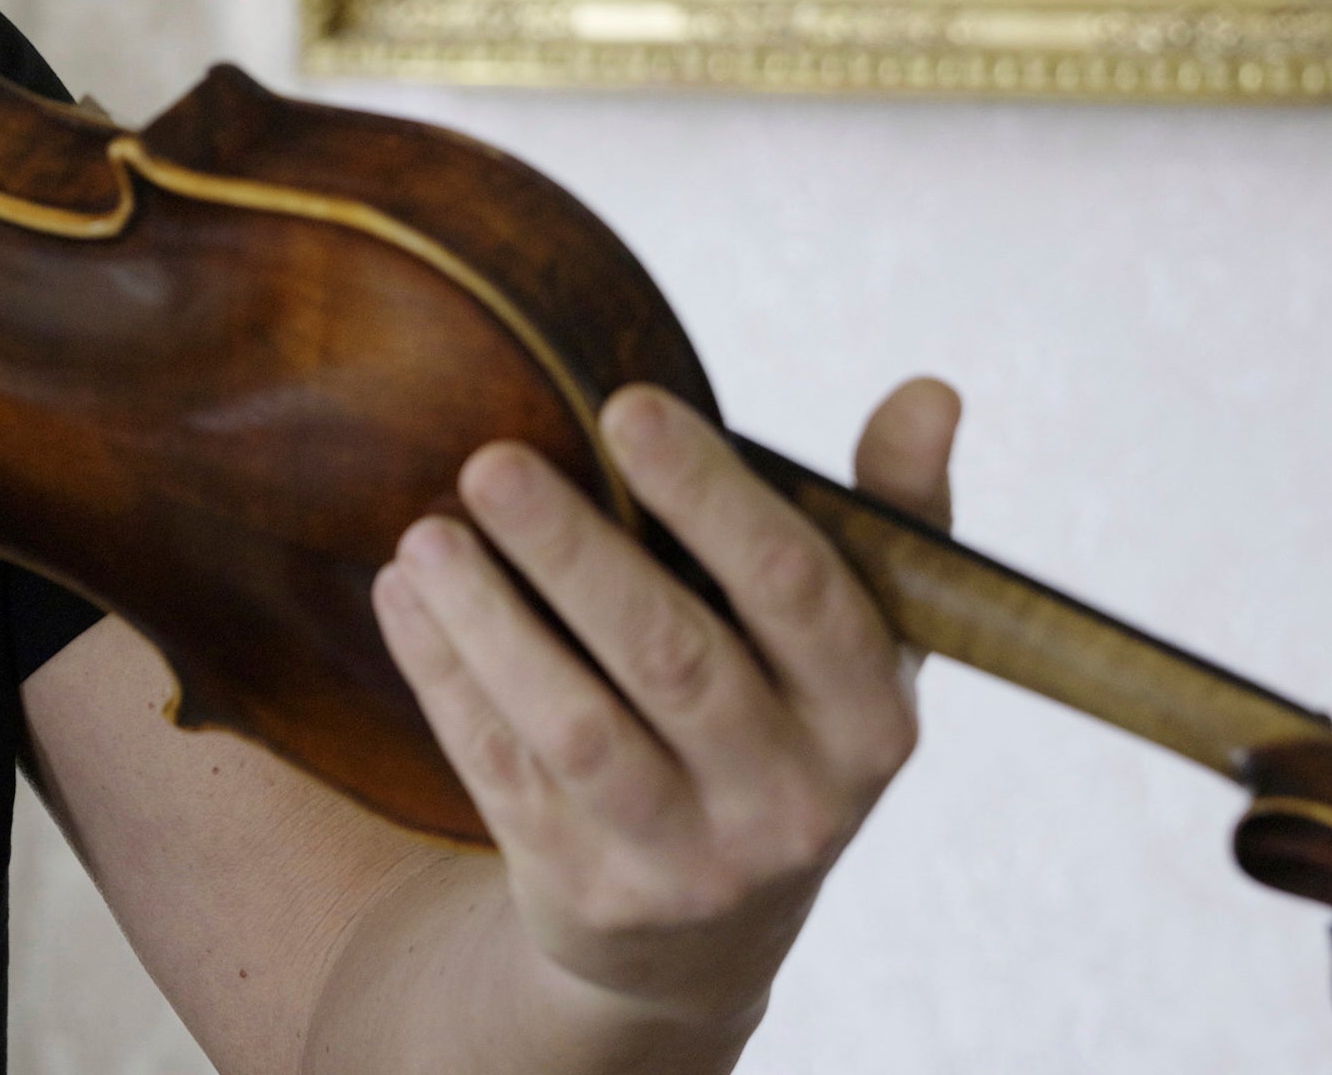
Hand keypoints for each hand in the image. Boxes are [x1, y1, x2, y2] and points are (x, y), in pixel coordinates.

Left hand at [369, 379, 961, 1042]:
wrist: (703, 941)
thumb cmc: (781, 725)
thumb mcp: (855, 643)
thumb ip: (887, 513)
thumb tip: (929, 391)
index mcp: (870, 720)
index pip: (799, 592)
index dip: (711, 496)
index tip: (624, 404)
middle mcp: (792, 801)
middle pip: (672, 658)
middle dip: (575, 553)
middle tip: (490, 462)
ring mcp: (688, 861)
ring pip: (577, 729)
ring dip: (491, 622)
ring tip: (426, 532)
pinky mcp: (587, 894)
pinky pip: (503, 774)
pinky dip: (446, 678)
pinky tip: (402, 593)